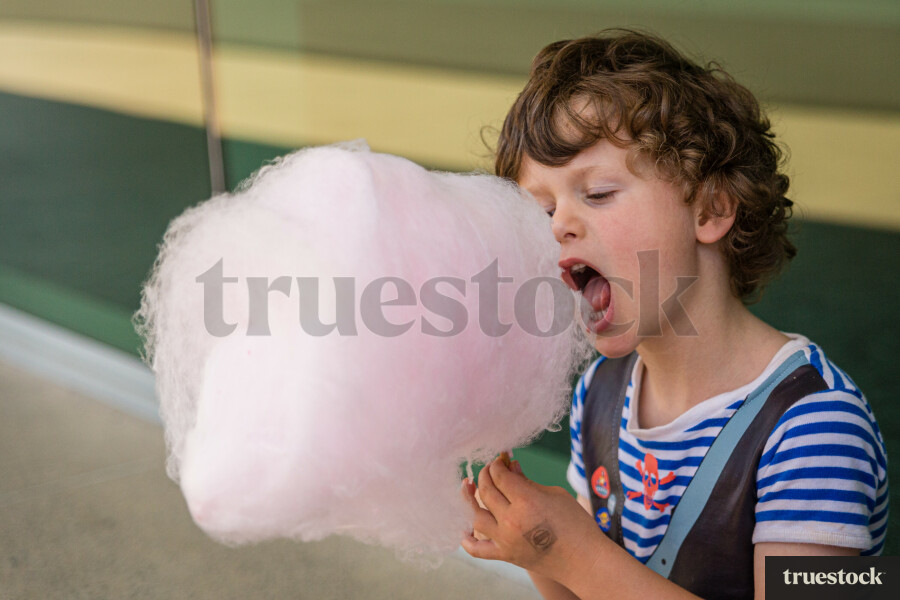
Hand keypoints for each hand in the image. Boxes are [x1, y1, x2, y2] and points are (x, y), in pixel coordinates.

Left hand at [460, 456, 598, 578]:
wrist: (584, 560)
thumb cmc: (576, 524)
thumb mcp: (555, 495)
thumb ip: (528, 482)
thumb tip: (511, 467)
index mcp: (526, 501)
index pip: (500, 476)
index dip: (497, 464)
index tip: (500, 460)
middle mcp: (511, 520)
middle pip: (486, 492)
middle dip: (485, 475)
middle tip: (489, 469)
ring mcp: (506, 540)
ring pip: (476, 516)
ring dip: (470, 500)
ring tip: (470, 488)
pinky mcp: (505, 555)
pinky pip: (477, 549)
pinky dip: (467, 539)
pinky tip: (464, 528)